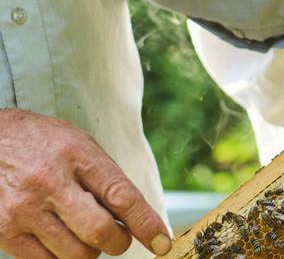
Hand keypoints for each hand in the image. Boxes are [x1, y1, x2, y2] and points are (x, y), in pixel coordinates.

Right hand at [0, 109, 170, 258]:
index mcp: (77, 157)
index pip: (122, 197)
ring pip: (75, 254)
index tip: (162, 242)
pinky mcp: (5, 231)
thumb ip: (108, 180)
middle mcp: (49, 183)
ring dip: (90, 250)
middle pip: (99, 232)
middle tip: (116, 236)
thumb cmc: (44, 142)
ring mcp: (24, 210)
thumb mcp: (82, 145)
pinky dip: (62, 258)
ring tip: (82, 231)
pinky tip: (60, 238)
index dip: (147, 224)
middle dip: (118, 241)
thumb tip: (137, 220)